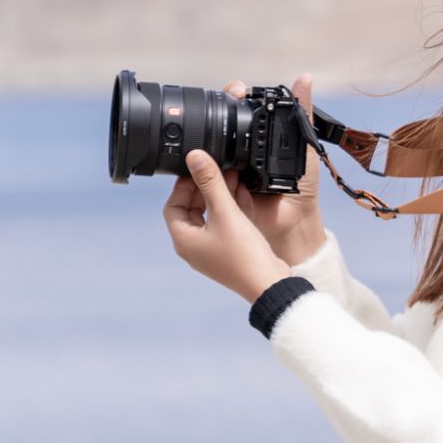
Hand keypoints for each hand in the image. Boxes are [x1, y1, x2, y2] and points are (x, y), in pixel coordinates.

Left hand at [163, 149, 294, 303]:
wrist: (269, 284)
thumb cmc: (244, 255)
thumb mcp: (225, 212)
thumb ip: (210, 182)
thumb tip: (195, 157)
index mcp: (184, 240)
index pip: (173, 205)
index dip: (183, 185)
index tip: (197, 170)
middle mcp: (194, 247)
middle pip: (191, 209)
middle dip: (204, 188)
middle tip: (215, 170)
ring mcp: (212, 250)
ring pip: (210, 215)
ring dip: (220, 196)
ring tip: (232, 176)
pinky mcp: (229, 251)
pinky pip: (224, 224)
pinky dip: (231, 209)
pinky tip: (242, 193)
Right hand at [222, 73, 325, 264]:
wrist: (294, 221)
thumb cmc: (303, 187)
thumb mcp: (304, 145)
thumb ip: (302, 112)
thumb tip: (305, 77)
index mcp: (259, 139)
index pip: (241, 111)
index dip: (235, 97)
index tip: (237, 88)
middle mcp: (241, 151)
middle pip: (222, 125)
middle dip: (219, 110)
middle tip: (226, 99)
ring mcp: (228, 169)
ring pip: (212, 147)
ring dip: (211, 138)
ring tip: (214, 123)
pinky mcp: (221, 187)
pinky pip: (209, 173)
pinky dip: (208, 164)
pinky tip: (209, 153)